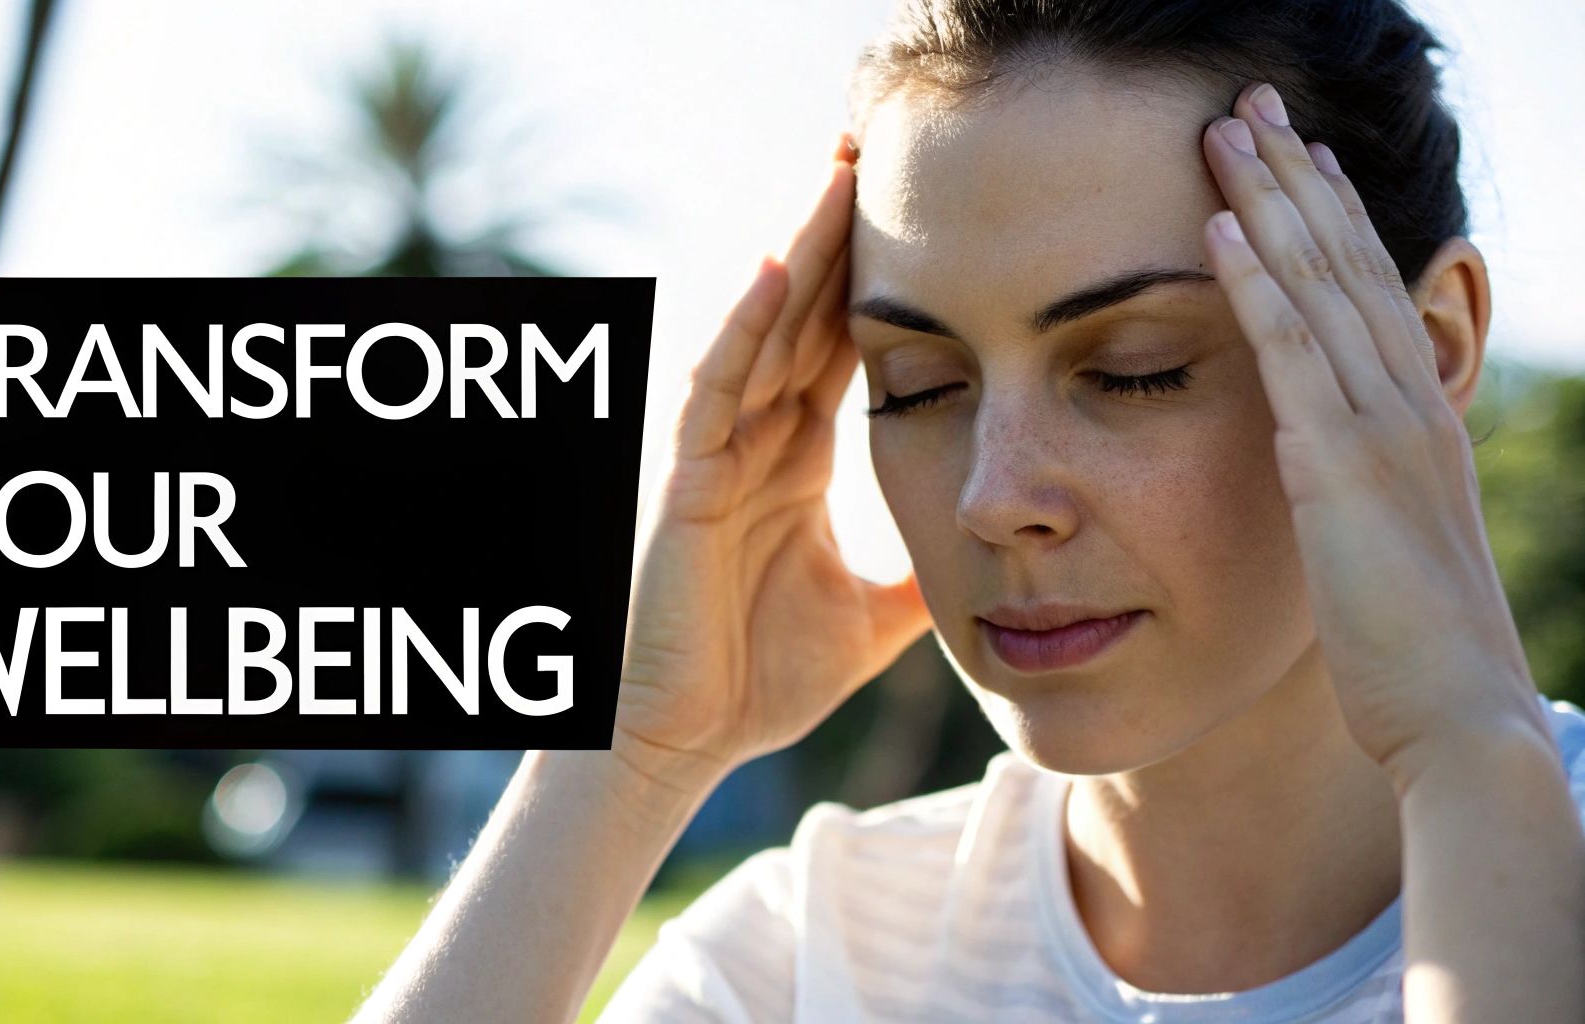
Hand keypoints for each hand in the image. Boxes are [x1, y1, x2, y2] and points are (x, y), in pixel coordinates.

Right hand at [613, 136, 931, 787]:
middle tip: (879, 149)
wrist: (685, 742)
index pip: (838, 347)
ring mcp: (714, 455)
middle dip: (840, 235)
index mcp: (793, 460)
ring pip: (759, 331)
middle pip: (802, 315)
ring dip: (799, 253)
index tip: (928, 213)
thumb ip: (923, 574)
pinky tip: (773, 268)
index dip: (877, 280)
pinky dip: (739, 328)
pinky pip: (713, 389)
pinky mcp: (683, 482)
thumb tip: (995, 559)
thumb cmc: (760, 679)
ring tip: (837, 172)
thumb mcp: (874, 615)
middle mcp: (753, 440)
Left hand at [1200, 82, 1550, 785]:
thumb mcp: (1380, 542)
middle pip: (1345, 261)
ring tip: (1226, 129)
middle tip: (1250, 103)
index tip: (1290, 154)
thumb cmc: (1408, 646)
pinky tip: (1219, 229)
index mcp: (1412, 416)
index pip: (1365, 289)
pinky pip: (1292, 354)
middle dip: (1294, 176)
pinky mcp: (1342, 466)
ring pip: (1321, 285)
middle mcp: (1404, 401)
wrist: (1455, 714)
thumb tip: (1308, 458)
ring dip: (1270, 200)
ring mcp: (1380, 427)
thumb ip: (1349, 485)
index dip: (1327, 215)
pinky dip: (1257, 284)